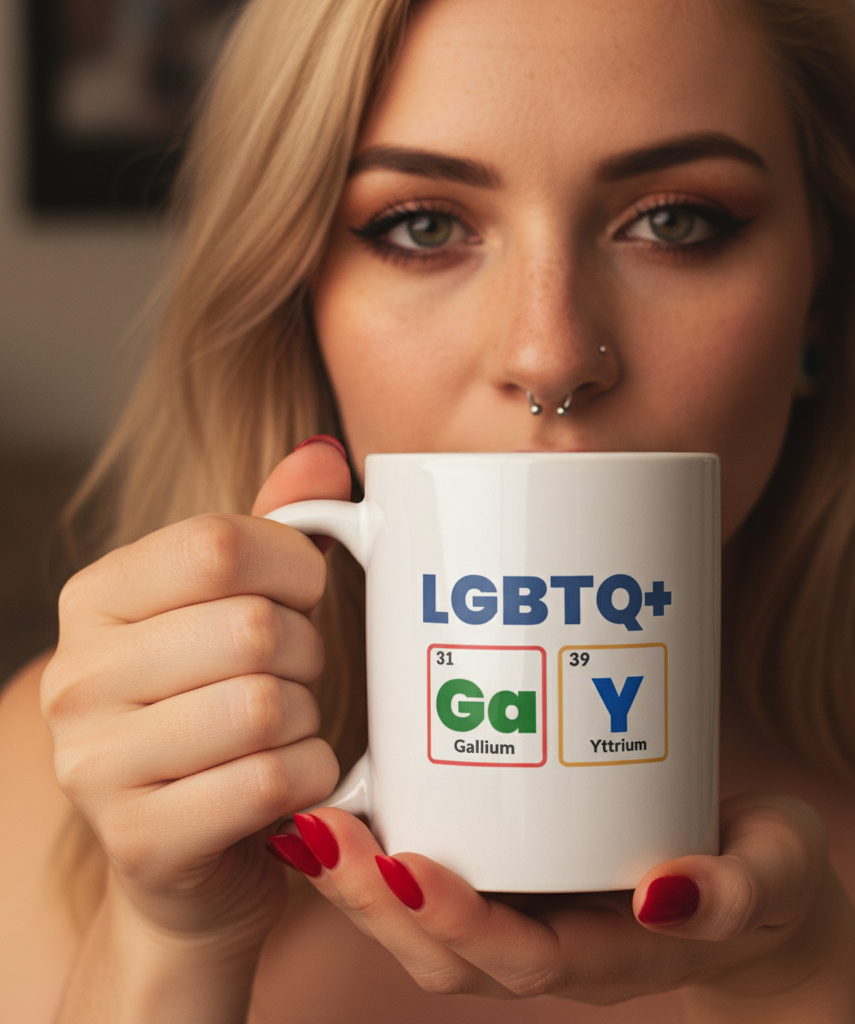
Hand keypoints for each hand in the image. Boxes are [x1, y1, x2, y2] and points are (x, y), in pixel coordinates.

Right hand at [41, 438, 349, 947]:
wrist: (195, 847)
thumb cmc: (225, 704)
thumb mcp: (241, 605)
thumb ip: (275, 526)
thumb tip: (323, 455)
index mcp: (97, 598)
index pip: (219, 544)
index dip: (294, 568)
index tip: (305, 595)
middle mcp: (77, 677)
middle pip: (253, 628)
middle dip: (307, 653)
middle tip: (295, 675)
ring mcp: (95, 766)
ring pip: (266, 706)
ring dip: (307, 718)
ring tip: (285, 729)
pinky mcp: (140, 840)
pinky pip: (273, 780)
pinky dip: (313, 775)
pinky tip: (293, 780)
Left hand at [275, 794, 854, 1017]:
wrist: (756, 877)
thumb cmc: (767, 871)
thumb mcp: (776, 872)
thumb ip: (739, 888)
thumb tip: (668, 894)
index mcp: (616, 954)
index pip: (525, 962)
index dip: (463, 926)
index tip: (407, 872)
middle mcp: (558, 944)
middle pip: (450, 955)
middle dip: (378, 905)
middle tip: (325, 835)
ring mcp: (532, 911)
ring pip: (428, 926)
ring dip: (362, 883)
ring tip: (314, 824)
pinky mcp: (519, 871)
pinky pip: (437, 882)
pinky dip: (381, 856)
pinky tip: (346, 805)